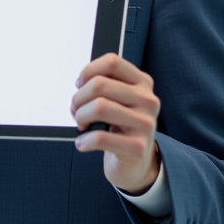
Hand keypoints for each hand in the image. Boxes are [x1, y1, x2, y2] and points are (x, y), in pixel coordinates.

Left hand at [71, 53, 161, 194]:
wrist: (136, 162)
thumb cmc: (120, 126)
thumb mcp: (118, 100)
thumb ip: (104, 84)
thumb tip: (81, 82)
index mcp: (143, 83)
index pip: (112, 61)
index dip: (88, 71)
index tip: (80, 85)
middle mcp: (148, 100)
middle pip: (99, 85)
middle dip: (78, 99)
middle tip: (76, 111)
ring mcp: (145, 124)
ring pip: (99, 107)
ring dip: (80, 117)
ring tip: (81, 125)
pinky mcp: (137, 147)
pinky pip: (99, 138)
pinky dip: (84, 141)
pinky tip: (83, 143)